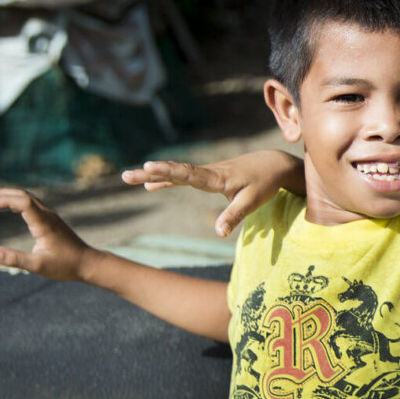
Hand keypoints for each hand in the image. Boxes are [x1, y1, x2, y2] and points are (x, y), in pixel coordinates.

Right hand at [0, 188, 95, 281]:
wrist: (89, 263)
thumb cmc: (66, 266)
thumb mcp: (37, 266)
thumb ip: (14, 259)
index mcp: (44, 224)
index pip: (21, 201)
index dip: (1, 200)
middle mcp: (48, 215)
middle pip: (22, 194)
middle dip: (1, 195)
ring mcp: (50, 216)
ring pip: (27, 197)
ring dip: (8, 196)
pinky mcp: (51, 220)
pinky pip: (32, 203)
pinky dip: (16, 201)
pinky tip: (7, 208)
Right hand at [122, 150, 301, 236]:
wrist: (273, 164)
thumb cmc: (264, 183)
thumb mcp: (252, 202)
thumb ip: (234, 216)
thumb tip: (218, 234)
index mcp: (217, 178)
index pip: (188, 174)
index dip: (168, 171)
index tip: (149, 167)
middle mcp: (208, 172)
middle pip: (175, 172)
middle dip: (151, 173)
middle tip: (126, 175)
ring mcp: (206, 172)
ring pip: (176, 173)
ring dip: (153, 175)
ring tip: (128, 177)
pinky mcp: (208, 175)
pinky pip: (183, 177)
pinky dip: (166, 180)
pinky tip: (150, 187)